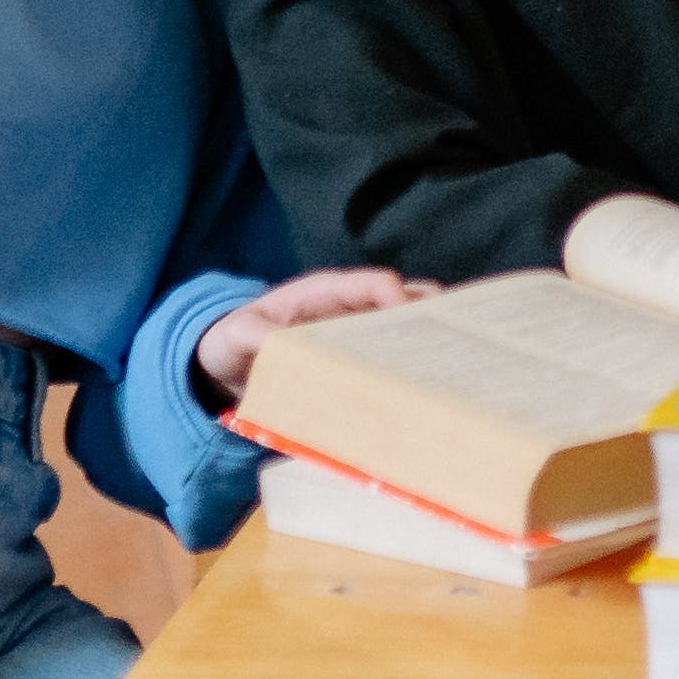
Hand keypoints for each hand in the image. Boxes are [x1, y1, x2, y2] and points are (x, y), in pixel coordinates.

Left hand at [193, 265, 431, 401]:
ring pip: (407, 328)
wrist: (226, 360)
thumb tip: (282, 346)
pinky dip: (410, 368)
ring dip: (428, 343)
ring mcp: (358, 332)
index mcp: (327, 292)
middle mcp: (351, 308)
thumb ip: (256, 336)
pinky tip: (423, 394)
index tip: (415, 324)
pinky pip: (392, 357)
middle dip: (431, 318)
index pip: (375, 284)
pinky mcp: (357, 358)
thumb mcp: (236, 335)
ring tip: (450, 371)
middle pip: (407, 299)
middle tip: (452, 347)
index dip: (399, 298)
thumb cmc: (232, 339)